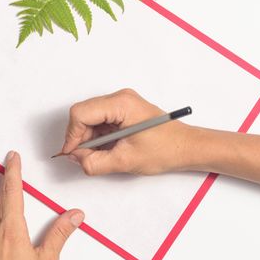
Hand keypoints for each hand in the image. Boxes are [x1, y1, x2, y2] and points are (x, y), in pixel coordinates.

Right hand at [62, 88, 194, 174]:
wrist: (186, 147)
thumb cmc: (166, 149)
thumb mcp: (125, 161)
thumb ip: (94, 162)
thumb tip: (75, 158)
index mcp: (121, 104)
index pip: (81, 113)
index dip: (72, 135)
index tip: (72, 153)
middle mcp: (120, 98)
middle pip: (83, 114)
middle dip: (80, 137)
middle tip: (85, 158)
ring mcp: (122, 103)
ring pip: (90, 118)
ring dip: (89, 138)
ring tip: (101, 155)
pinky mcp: (124, 110)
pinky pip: (100, 121)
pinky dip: (98, 137)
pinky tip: (108, 150)